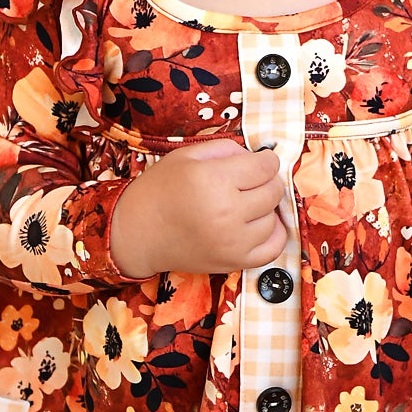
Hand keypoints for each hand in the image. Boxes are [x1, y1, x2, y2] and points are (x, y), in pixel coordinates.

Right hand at [110, 138, 288, 278]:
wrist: (138, 233)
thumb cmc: (160, 191)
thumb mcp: (186, 155)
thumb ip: (226, 149)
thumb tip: (257, 157)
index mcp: (213, 180)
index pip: (265, 167)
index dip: (266, 160)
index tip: (259, 162)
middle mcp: (226, 212)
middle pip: (273, 191)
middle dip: (266, 181)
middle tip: (249, 182)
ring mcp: (232, 241)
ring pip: (273, 218)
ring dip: (265, 208)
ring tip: (245, 204)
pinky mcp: (234, 262)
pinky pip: (272, 248)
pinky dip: (272, 234)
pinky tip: (258, 225)